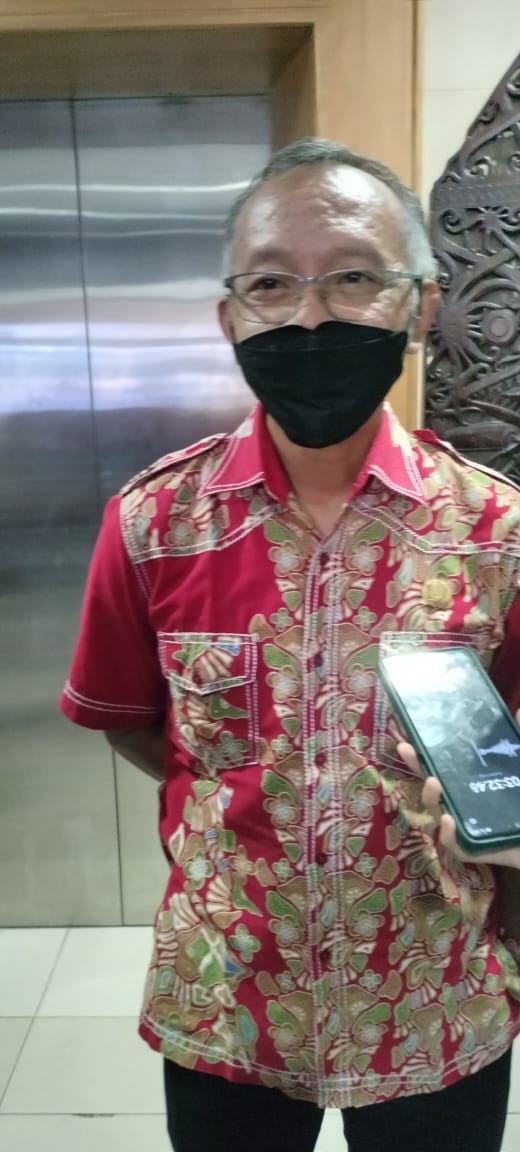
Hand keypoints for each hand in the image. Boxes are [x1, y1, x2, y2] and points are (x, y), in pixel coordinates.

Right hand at [397, 724, 519, 868]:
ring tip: (434, 782)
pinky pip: (453, 844)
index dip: (421, 753)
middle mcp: (461, 803)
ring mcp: (463, 827)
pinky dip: (447, 833)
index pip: (440, 766)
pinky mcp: (471, 849)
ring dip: (430, 797)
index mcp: (469, 783)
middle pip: (431, 786)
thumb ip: (519, 740)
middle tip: (408, 750)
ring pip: (436, 812)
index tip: (406, 739)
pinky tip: (448, 820)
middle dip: (417, 767)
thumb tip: (518, 709)